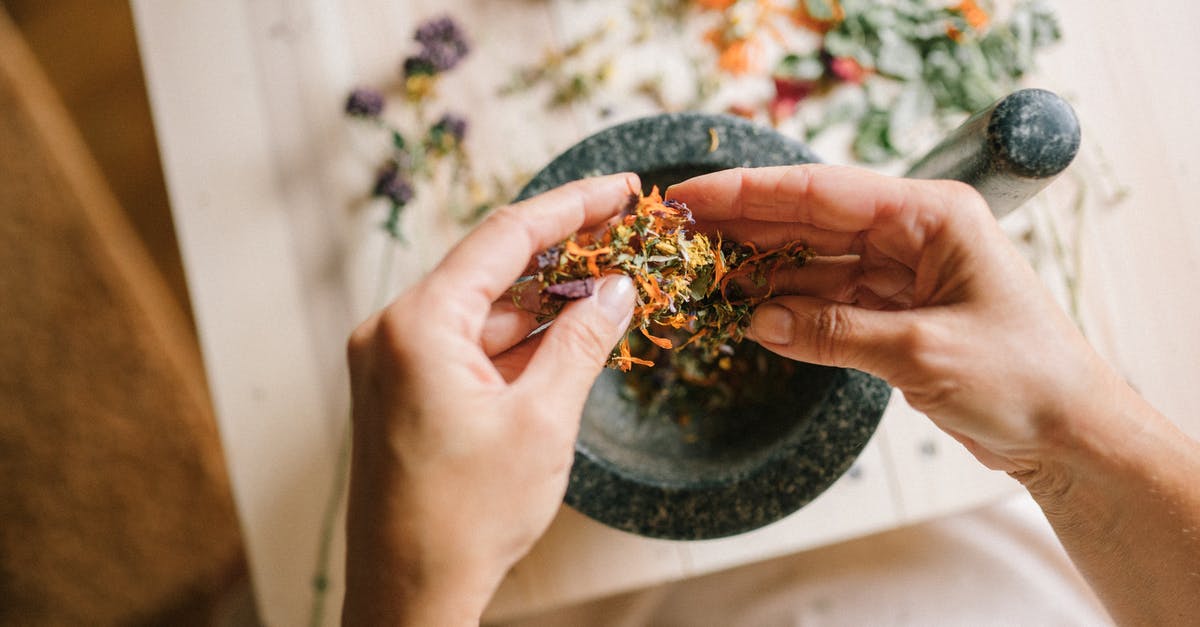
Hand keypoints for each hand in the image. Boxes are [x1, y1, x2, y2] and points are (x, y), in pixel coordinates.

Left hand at [342, 174, 636, 625]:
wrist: (410, 596)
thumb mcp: (544, 421)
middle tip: (623, 233)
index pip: (505, 237)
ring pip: (482, 310)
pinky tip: (568, 334)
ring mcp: (394, 363)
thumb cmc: (466, 519)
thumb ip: (582, 341)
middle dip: (562, 253)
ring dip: (543, 301)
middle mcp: (393, 332)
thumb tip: (617, 289)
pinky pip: (468, 346)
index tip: (619, 189)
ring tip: (610, 284)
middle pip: (490, 269)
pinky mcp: (404, 392)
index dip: (571, 206)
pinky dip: (518, 340)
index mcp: (418, 325)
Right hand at [667, 164, 1115, 476]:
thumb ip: (833, 332)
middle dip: (746, 226)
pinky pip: (828, 300)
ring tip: (703, 274)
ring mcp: (903, 274)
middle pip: (811, 219)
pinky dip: (790, 309)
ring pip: (815, 261)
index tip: (692, 195)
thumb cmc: (1022, 378)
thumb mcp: (921, 352)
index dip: (749, 192)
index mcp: (932, 215)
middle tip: (682, 231)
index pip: (823, 191)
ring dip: (763, 271)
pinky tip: (748, 311)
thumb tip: (757, 319)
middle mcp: (915, 234)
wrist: (1067, 433)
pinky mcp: (895, 313)